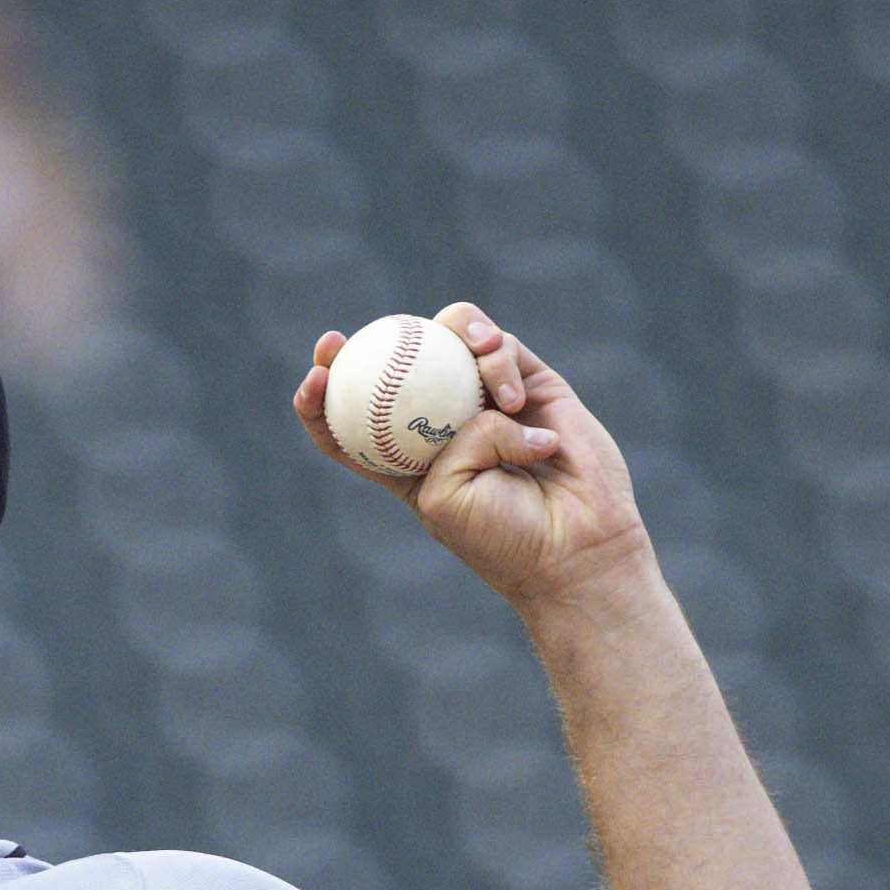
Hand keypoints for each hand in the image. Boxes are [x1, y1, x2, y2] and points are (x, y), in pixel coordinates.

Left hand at [293, 304, 653, 616]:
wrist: (574, 548)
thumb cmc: (503, 537)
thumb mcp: (442, 497)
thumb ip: (441, 441)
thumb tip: (473, 402)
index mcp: (406, 461)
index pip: (349, 424)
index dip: (322, 398)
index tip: (314, 376)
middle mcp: (443, 424)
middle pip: (395, 367)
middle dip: (361, 345)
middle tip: (340, 343)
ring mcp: (486, 398)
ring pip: (449, 341)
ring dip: (456, 348)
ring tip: (488, 387)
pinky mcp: (530, 382)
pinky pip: (499, 347)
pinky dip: (499, 362)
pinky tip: (511, 398)